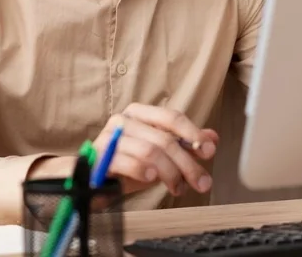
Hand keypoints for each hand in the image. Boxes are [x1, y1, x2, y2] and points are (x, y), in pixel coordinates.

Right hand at [28, 103, 218, 196]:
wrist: (89, 180)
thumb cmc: (126, 165)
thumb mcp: (159, 155)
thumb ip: (183, 145)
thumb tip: (212, 138)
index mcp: (139, 113)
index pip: (171, 117)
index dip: (193, 134)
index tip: (208, 151)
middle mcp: (123, 120)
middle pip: (164, 139)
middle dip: (187, 163)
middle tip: (201, 183)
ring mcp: (109, 137)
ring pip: (150, 151)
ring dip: (170, 173)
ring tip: (178, 188)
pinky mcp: (99, 157)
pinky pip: (127, 161)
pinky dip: (143, 171)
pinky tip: (151, 179)